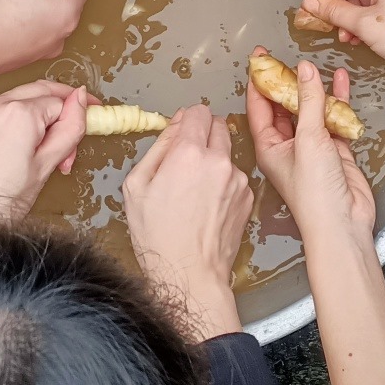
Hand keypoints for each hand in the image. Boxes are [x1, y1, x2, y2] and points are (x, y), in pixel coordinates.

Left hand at [0, 79, 90, 218]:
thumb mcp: (46, 166)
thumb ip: (69, 129)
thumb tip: (80, 101)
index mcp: (19, 114)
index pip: (61, 101)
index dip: (76, 119)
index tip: (87, 124)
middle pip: (40, 91)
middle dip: (60, 108)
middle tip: (73, 129)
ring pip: (17, 100)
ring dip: (36, 116)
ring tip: (42, 151)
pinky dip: (11, 123)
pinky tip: (16, 149)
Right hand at [123, 107, 252, 339]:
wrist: (189, 274)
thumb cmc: (157, 235)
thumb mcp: (137, 186)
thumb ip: (158, 147)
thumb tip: (174, 125)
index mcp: (188, 153)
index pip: (197, 111)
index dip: (186, 119)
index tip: (180, 131)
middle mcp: (219, 161)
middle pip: (218, 124)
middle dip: (203, 132)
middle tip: (187, 156)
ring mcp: (237, 180)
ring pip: (227, 152)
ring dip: (214, 159)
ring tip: (194, 189)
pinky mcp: (247, 197)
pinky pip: (235, 176)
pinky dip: (223, 182)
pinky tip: (207, 204)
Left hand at [247, 52, 374, 250]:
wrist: (343, 223)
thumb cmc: (314, 194)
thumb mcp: (308, 138)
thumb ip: (308, 101)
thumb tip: (305, 71)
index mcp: (268, 146)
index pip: (259, 106)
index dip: (259, 79)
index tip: (261, 57)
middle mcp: (287, 145)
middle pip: (284, 105)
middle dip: (288, 82)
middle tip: (289, 57)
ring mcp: (311, 148)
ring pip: (310, 110)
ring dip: (314, 90)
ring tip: (316, 66)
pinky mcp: (334, 151)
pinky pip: (333, 119)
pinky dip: (337, 102)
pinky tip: (340, 83)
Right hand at [301, 0, 384, 73]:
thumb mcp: (364, 25)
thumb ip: (333, 12)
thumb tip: (312, 3)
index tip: (312, 12)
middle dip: (337, 7)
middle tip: (327, 26)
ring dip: (351, 16)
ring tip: (347, 36)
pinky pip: (379, 4)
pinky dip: (367, 18)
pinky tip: (363, 36)